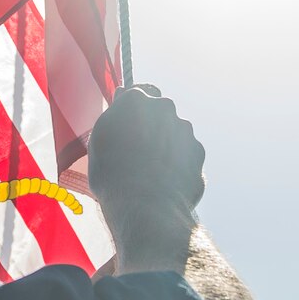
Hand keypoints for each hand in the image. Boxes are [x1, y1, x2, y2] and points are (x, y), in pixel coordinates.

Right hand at [88, 85, 205, 216]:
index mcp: (136, 101)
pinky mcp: (199, 153)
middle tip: (137, 150)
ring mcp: (185, 130)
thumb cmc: (112, 173)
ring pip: (175, 133)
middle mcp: (164, 109)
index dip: (133, 110)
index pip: (138, 93)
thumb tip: (122, 102)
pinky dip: (178, 164)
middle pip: (159, 112)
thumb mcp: (99, 140)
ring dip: (166, 145)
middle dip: (152, 126)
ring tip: (150, 171)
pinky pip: (186, 155)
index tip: (128, 124)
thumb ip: (114, 117)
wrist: (145, 206)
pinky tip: (164, 182)